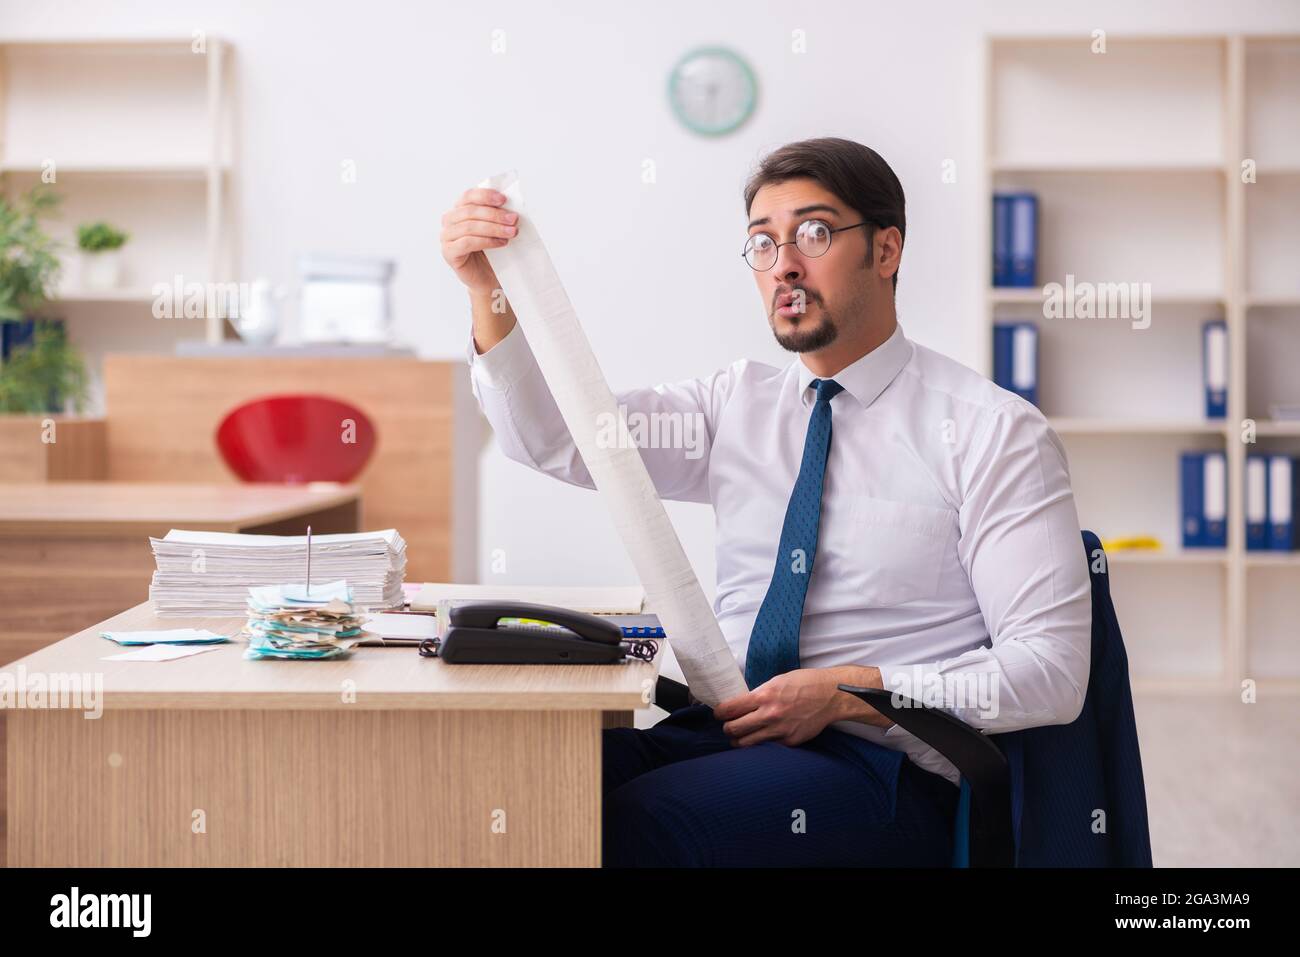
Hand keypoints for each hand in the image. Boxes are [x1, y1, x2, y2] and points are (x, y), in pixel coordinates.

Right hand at [440, 186, 517, 295]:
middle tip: (513, 219)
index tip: (504, 199)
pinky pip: (467, 243)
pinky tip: (501, 243)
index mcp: (459, 210)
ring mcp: (446, 237)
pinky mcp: (449, 253)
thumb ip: (498, 216)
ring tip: (511, 232)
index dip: (485, 195)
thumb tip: (511, 207)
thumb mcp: (496, 230)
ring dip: (493, 228)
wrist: (488, 278)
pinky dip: (486, 241)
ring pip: (469, 226)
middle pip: (470, 211)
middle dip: (494, 214)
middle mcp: (449, 221)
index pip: (468, 196)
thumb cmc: (492, 252)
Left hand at [713, 666, 886, 747]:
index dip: (719, 713)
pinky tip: (765, 736)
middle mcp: (769, 715)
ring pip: (747, 744)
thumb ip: (759, 694)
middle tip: (729, 726)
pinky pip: (768, 746)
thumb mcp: (777, 681)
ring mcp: (779, 731)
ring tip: (741, 737)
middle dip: (728, 729)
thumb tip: (742, 703)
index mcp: (763, 696)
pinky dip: (764, 743)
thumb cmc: (804, 684)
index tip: (719, 714)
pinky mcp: (789, 742)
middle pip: (733, 730)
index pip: (729, 709)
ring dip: (740, 741)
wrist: (831, 695)